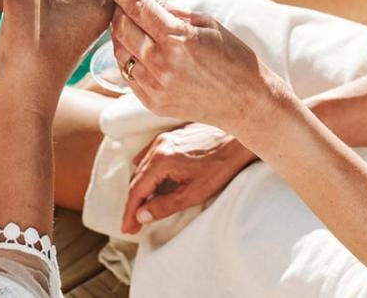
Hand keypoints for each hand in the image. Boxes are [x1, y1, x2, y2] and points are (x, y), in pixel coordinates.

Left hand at [103, 0, 294, 132]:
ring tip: (130, 23)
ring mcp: (155, 86)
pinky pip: (127, 74)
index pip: (138, 7)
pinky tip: (138, 49)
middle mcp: (162, 64)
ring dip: (120, 34)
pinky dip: (128, 57)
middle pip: (122, 28)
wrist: (247, 102)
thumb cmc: (233, 57)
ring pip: (119, 52)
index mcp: (179, 39)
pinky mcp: (152, 102)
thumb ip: (169, 8)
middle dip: (117, 9)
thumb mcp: (206, 24)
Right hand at [120, 123, 256, 233]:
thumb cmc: (220, 167)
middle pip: (137, 179)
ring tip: (140, 208)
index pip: (136, 190)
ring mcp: (164, 139)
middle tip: (133, 224)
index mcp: (161, 161)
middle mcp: (158, 147)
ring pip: (142, 167)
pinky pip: (149, 156)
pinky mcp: (171, 136)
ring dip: (139, 188)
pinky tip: (149, 182)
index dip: (130, 212)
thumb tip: (142, 215)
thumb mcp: (193, 193)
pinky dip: (146, 172)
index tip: (128, 229)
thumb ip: (165, 205)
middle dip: (133, 203)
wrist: (238, 140)